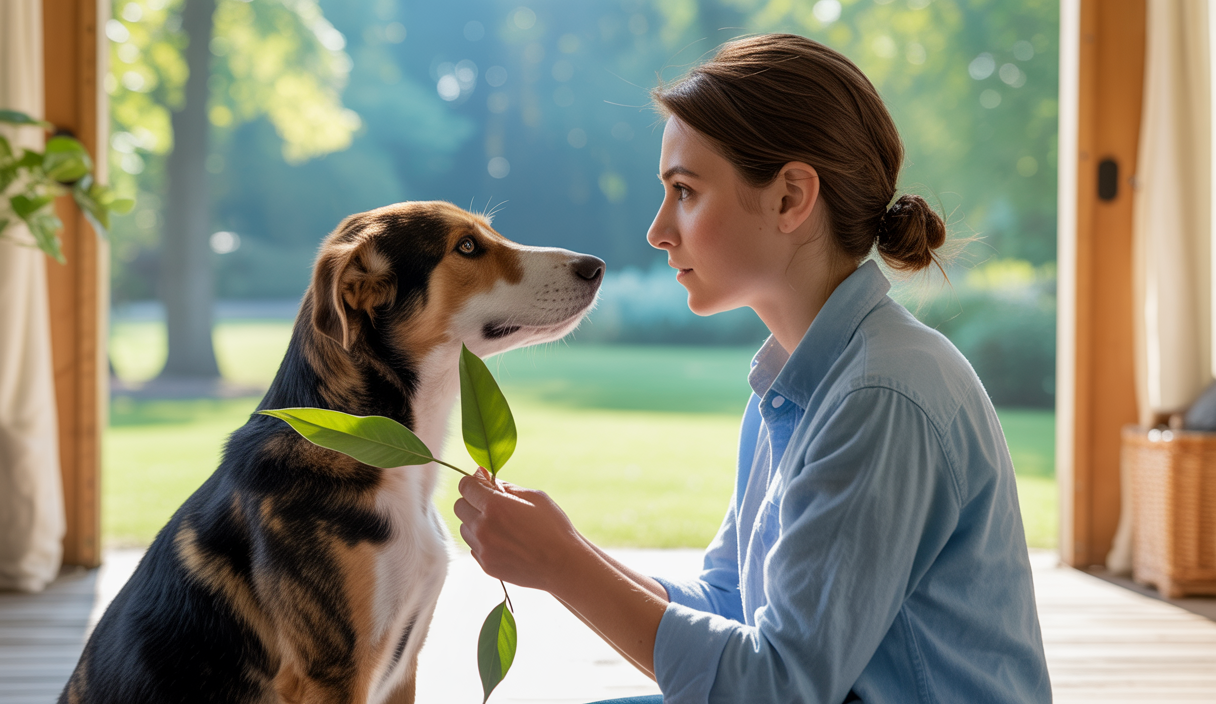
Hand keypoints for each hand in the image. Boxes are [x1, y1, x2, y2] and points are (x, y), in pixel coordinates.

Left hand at [454, 468, 584, 590]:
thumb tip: (483, 476)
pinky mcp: (485, 565)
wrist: (562, 564)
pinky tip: (504, 542)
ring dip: (476, 523)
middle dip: (473, 501)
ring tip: (501, 526)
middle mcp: (483, 527)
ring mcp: (483, 549)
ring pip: (464, 527)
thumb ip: (505, 486)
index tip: (485, 484)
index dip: (474, 482)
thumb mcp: (534, 497)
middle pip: (460, 506)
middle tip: (493, 505)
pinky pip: (473, 547)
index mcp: (494, 505)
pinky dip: (483, 541)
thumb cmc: (552, 527)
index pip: (465, 486)